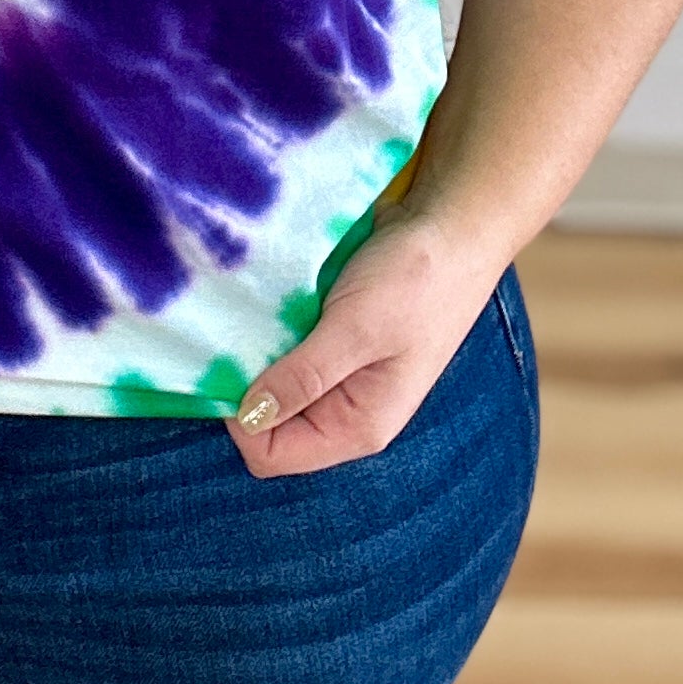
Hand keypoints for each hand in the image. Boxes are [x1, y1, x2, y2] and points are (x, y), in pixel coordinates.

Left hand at [228, 207, 502, 477]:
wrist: (450, 229)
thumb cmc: (415, 282)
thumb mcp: (356, 329)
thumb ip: (303, 377)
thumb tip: (247, 418)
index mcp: (356, 426)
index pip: (271, 454)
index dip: (241, 418)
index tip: (232, 362)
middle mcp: (344, 410)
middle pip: (268, 423)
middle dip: (245, 384)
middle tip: (235, 334)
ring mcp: (339, 376)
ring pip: (273, 384)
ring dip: (255, 354)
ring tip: (251, 313)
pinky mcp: (333, 341)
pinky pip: (285, 351)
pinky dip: (270, 331)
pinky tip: (267, 302)